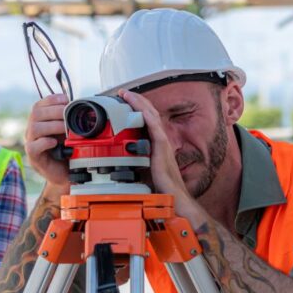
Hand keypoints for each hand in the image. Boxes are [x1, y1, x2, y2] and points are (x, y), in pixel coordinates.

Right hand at [24, 94, 70, 193]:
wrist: (65, 173)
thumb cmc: (66, 151)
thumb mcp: (70, 132)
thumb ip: (70, 120)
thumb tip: (81, 106)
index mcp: (41, 121)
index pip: (40, 105)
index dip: (51, 100)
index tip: (65, 100)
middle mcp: (33, 130)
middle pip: (36, 113)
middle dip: (54, 111)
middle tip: (67, 115)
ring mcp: (32, 143)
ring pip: (34, 128)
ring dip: (52, 126)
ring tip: (65, 128)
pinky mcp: (34, 157)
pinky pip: (33, 147)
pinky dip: (44, 142)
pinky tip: (54, 142)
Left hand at [118, 89, 191, 208]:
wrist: (175, 198)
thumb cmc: (161, 189)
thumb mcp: (143, 172)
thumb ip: (134, 163)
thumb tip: (117, 161)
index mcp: (156, 146)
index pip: (146, 122)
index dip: (136, 110)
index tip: (124, 102)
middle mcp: (160, 141)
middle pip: (148, 114)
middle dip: (136, 101)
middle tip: (123, 93)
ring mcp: (162, 143)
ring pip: (150, 116)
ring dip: (139, 103)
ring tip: (127, 94)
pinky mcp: (162, 148)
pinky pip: (153, 126)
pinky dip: (145, 114)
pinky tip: (137, 106)